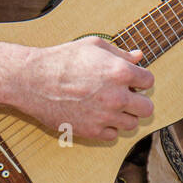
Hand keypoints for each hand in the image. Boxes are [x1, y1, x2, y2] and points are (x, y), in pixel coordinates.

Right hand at [16, 37, 155, 141]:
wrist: (33, 80)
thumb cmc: (63, 59)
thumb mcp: (94, 46)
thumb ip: (120, 53)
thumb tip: (139, 57)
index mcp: (121, 72)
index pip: (149, 82)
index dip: (140, 80)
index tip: (131, 80)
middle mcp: (117, 97)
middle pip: (147, 108)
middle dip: (139, 101)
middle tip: (126, 96)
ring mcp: (105, 116)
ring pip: (132, 124)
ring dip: (125, 116)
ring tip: (111, 107)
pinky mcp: (91, 131)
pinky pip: (113, 135)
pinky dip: (108, 128)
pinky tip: (98, 116)